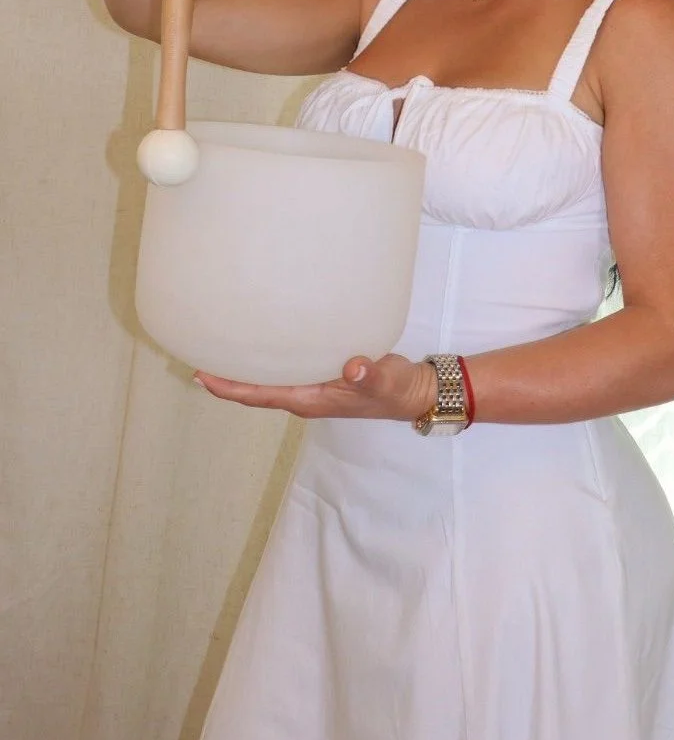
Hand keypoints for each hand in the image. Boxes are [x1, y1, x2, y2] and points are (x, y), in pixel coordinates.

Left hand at [193, 352, 435, 421]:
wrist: (413, 392)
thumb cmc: (396, 390)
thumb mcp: (384, 381)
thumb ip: (368, 374)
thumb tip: (353, 367)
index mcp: (309, 400)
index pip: (259, 396)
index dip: (228, 388)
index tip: (200, 376)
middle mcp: (304, 395)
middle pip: (254, 390)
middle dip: (225, 377)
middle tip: (195, 356)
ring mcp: (311, 386)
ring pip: (267, 379)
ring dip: (243, 368)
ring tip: (218, 346)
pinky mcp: (321, 373)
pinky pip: (283, 368)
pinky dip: (265, 357)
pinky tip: (259, 339)